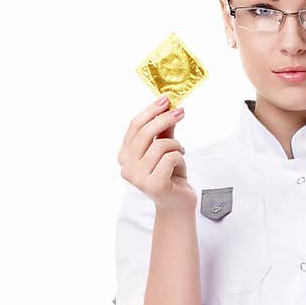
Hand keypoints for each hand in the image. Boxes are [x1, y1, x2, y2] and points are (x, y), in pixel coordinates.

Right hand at [117, 97, 195, 212]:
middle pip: (144, 133)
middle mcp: (127, 167)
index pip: (134, 127)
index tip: (166, 100)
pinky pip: (170, 158)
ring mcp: (138, 178)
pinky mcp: (153, 185)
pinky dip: (180, 157)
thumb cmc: (171, 176)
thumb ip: (163, 131)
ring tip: (180, 151)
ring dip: (176, 145)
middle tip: (180, 112)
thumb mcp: (166, 149)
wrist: (178, 204)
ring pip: (160, 145)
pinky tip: (180, 164)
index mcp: (125, 156)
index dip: (150, 111)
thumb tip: (168, 107)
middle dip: (164, 119)